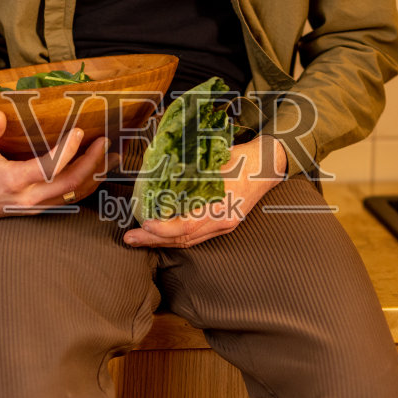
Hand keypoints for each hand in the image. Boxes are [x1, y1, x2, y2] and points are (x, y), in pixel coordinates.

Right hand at [0, 109, 116, 216]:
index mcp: (12, 180)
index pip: (46, 169)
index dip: (66, 152)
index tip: (79, 131)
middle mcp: (29, 197)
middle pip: (69, 184)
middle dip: (91, 163)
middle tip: (104, 140)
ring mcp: (38, 206)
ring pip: (75, 194)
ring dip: (96, 175)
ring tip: (112, 155)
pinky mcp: (43, 208)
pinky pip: (72, 198)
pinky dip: (89, 184)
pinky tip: (101, 169)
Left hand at [122, 135, 286, 248]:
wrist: (268, 163)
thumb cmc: (241, 156)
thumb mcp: (215, 158)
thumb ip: (190, 167)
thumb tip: (159, 167)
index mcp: (222, 205)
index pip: (188, 225)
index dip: (164, 228)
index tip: (145, 223)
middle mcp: (224, 220)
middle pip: (185, 238)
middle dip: (154, 240)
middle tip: (130, 238)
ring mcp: (225, 224)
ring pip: (190, 240)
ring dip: (162, 241)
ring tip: (139, 238)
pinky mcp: (225, 223)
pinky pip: (197, 236)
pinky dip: (176, 236)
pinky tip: (160, 234)